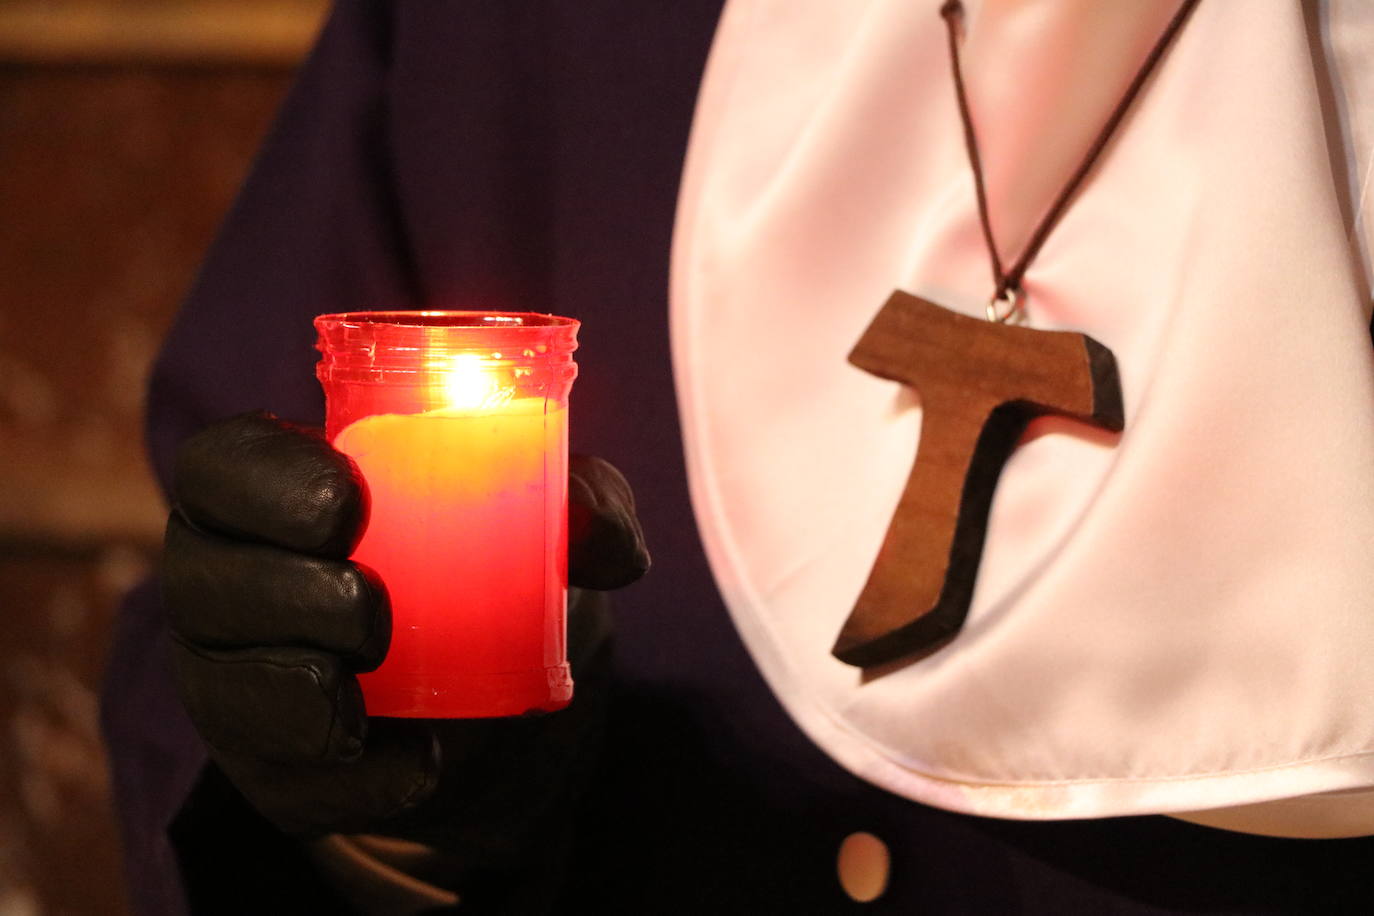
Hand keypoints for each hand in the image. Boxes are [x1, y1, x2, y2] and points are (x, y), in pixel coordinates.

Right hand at [163, 411, 647, 872]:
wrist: (499, 703)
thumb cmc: (497, 570)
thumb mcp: (550, 525)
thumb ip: (583, 504)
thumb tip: (589, 523)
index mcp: (281, 494)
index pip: (222, 467)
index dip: (261, 480)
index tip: (347, 503)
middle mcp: (236, 580)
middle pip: (199, 578)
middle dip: (281, 593)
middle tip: (371, 608)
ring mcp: (240, 680)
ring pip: (222, 686)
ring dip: (297, 689)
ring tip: (366, 693)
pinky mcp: (273, 769)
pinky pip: (286, 781)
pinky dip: (353, 777)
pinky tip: (413, 762)